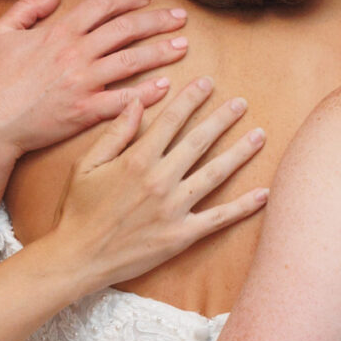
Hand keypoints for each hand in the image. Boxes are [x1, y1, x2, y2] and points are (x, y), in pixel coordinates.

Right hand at [0, 0, 192, 157]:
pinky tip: (165, 87)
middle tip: (180, 17)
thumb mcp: (0, 33)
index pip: (102, 6)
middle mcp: (75, 53)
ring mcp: (82, 83)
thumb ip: (28, 7)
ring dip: (161, 51)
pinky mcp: (85, 112)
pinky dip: (147, 94)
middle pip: (126, 29)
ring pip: (132, 61)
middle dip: (157, 20)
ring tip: (183, 45)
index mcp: (58, 31)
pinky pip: (123, 101)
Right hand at [46, 78, 269, 291]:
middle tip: (241, 103)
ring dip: (240, 152)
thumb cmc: (78, 210)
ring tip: (260, 135)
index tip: (207, 82)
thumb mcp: (86, 165)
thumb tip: (137, 102)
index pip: (171, 120)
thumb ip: (115, 133)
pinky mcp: (182, 235)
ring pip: (215, 174)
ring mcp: (174, 209)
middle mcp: (160, 180)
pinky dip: (244, 206)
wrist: (77, 258)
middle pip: (199, 141)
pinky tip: (264, 193)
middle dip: (223, 119)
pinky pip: (219, 218)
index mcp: (137, 160)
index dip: (191, 98)